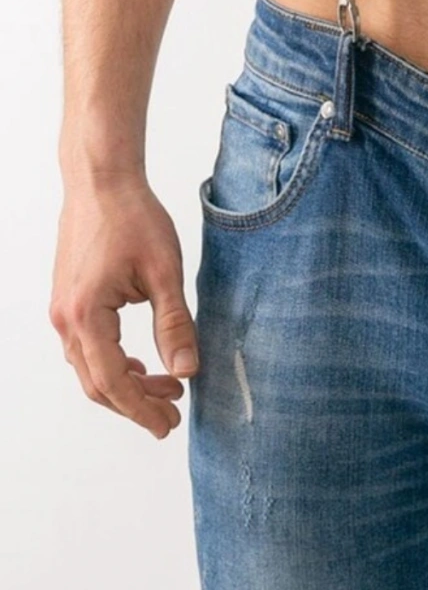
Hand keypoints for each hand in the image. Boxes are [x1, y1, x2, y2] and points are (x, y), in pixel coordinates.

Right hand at [49, 173, 198, 438]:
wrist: (102, 181)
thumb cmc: (134, 218)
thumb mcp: (165, 272)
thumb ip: (175, 324)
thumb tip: (188, 372)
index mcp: (87, 315)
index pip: (113, 381)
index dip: (142, 408)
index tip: (170, 424)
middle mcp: (66, 319)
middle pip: (97, 383)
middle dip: (136, 404)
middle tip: (173, 414)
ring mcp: (62, 311)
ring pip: (90, 368)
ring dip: (127, 383)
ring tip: (168, 387)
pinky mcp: (68, 301)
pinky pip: (87, 348)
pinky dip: (113, 363)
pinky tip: (141, 363)